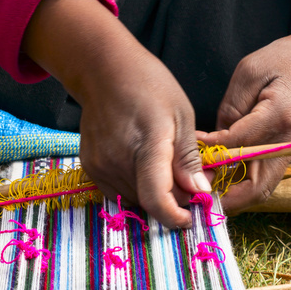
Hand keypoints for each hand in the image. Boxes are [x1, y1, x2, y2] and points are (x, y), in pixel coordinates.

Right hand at [78, 42, 210, 228]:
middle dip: (174, 199)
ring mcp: (100, 166)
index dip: (175, 217)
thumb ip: (188, 158)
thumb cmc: (148, 86)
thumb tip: (200, 192)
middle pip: (150, 202)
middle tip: (188, 177)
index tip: (189, 218)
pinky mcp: (90, 168)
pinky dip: (136, 188)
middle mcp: (118, 161)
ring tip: (164, 166)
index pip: (157, 199)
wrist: (103, 71)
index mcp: (148, 145)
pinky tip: (142, 165)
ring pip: (135, 200)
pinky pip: (119, 193)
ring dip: (154, 193)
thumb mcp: (182, 115)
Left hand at [200, 30, 290, 214]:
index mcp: (278, 116)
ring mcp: (290, 153)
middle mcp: (287, 142)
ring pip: (260, 192)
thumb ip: (230, 109)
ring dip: (232, 197)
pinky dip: (241, 188)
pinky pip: (263, 182)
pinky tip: (219, 180)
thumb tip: (213, 142)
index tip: (192, 148)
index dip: (211, 152)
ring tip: (205, 189)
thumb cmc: (284, 61)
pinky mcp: (286, 156)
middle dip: (224, 197)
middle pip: (256, 188)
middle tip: (198, 191)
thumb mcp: (249, 72)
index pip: (237, 146)